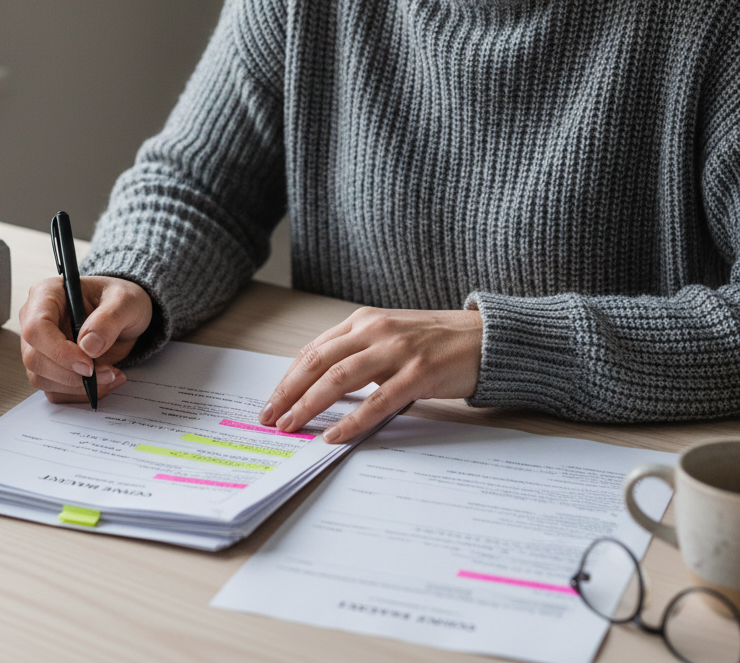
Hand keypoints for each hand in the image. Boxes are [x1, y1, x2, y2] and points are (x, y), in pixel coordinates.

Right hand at [19, 275, 152, 403]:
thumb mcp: (126, 300)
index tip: (89, 365)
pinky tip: (104, 381)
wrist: (125, 314)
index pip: (36, 328)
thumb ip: (109, 319)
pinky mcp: (49, 367)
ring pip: (41, 378)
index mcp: (47, 294)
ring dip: (77, 387)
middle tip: (107, 373)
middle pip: (35, 358)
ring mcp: (40, 346)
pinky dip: (79, 393)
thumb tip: (88, 346)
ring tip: (111, 375)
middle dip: (71, 374)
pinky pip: (54, 390)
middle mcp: (35, 320)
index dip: (59, 351)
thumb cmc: (120, 299)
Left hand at [257, 307, 481, 443]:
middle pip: (317, 362)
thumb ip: (359, 353)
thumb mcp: (390, 336)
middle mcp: (375, 330)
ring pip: (338, 378)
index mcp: (364, 321)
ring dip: (309, 405)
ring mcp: (396, 351)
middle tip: (270, 418)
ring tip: (291, 426)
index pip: (313, 350)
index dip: (288, 378)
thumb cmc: (436, 341)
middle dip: (288, 392)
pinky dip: (351, 420)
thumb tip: (320, 385)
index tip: (272, 401)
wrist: (486, 338)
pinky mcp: (418, 374)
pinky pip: (376, 402)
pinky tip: (333, 435)